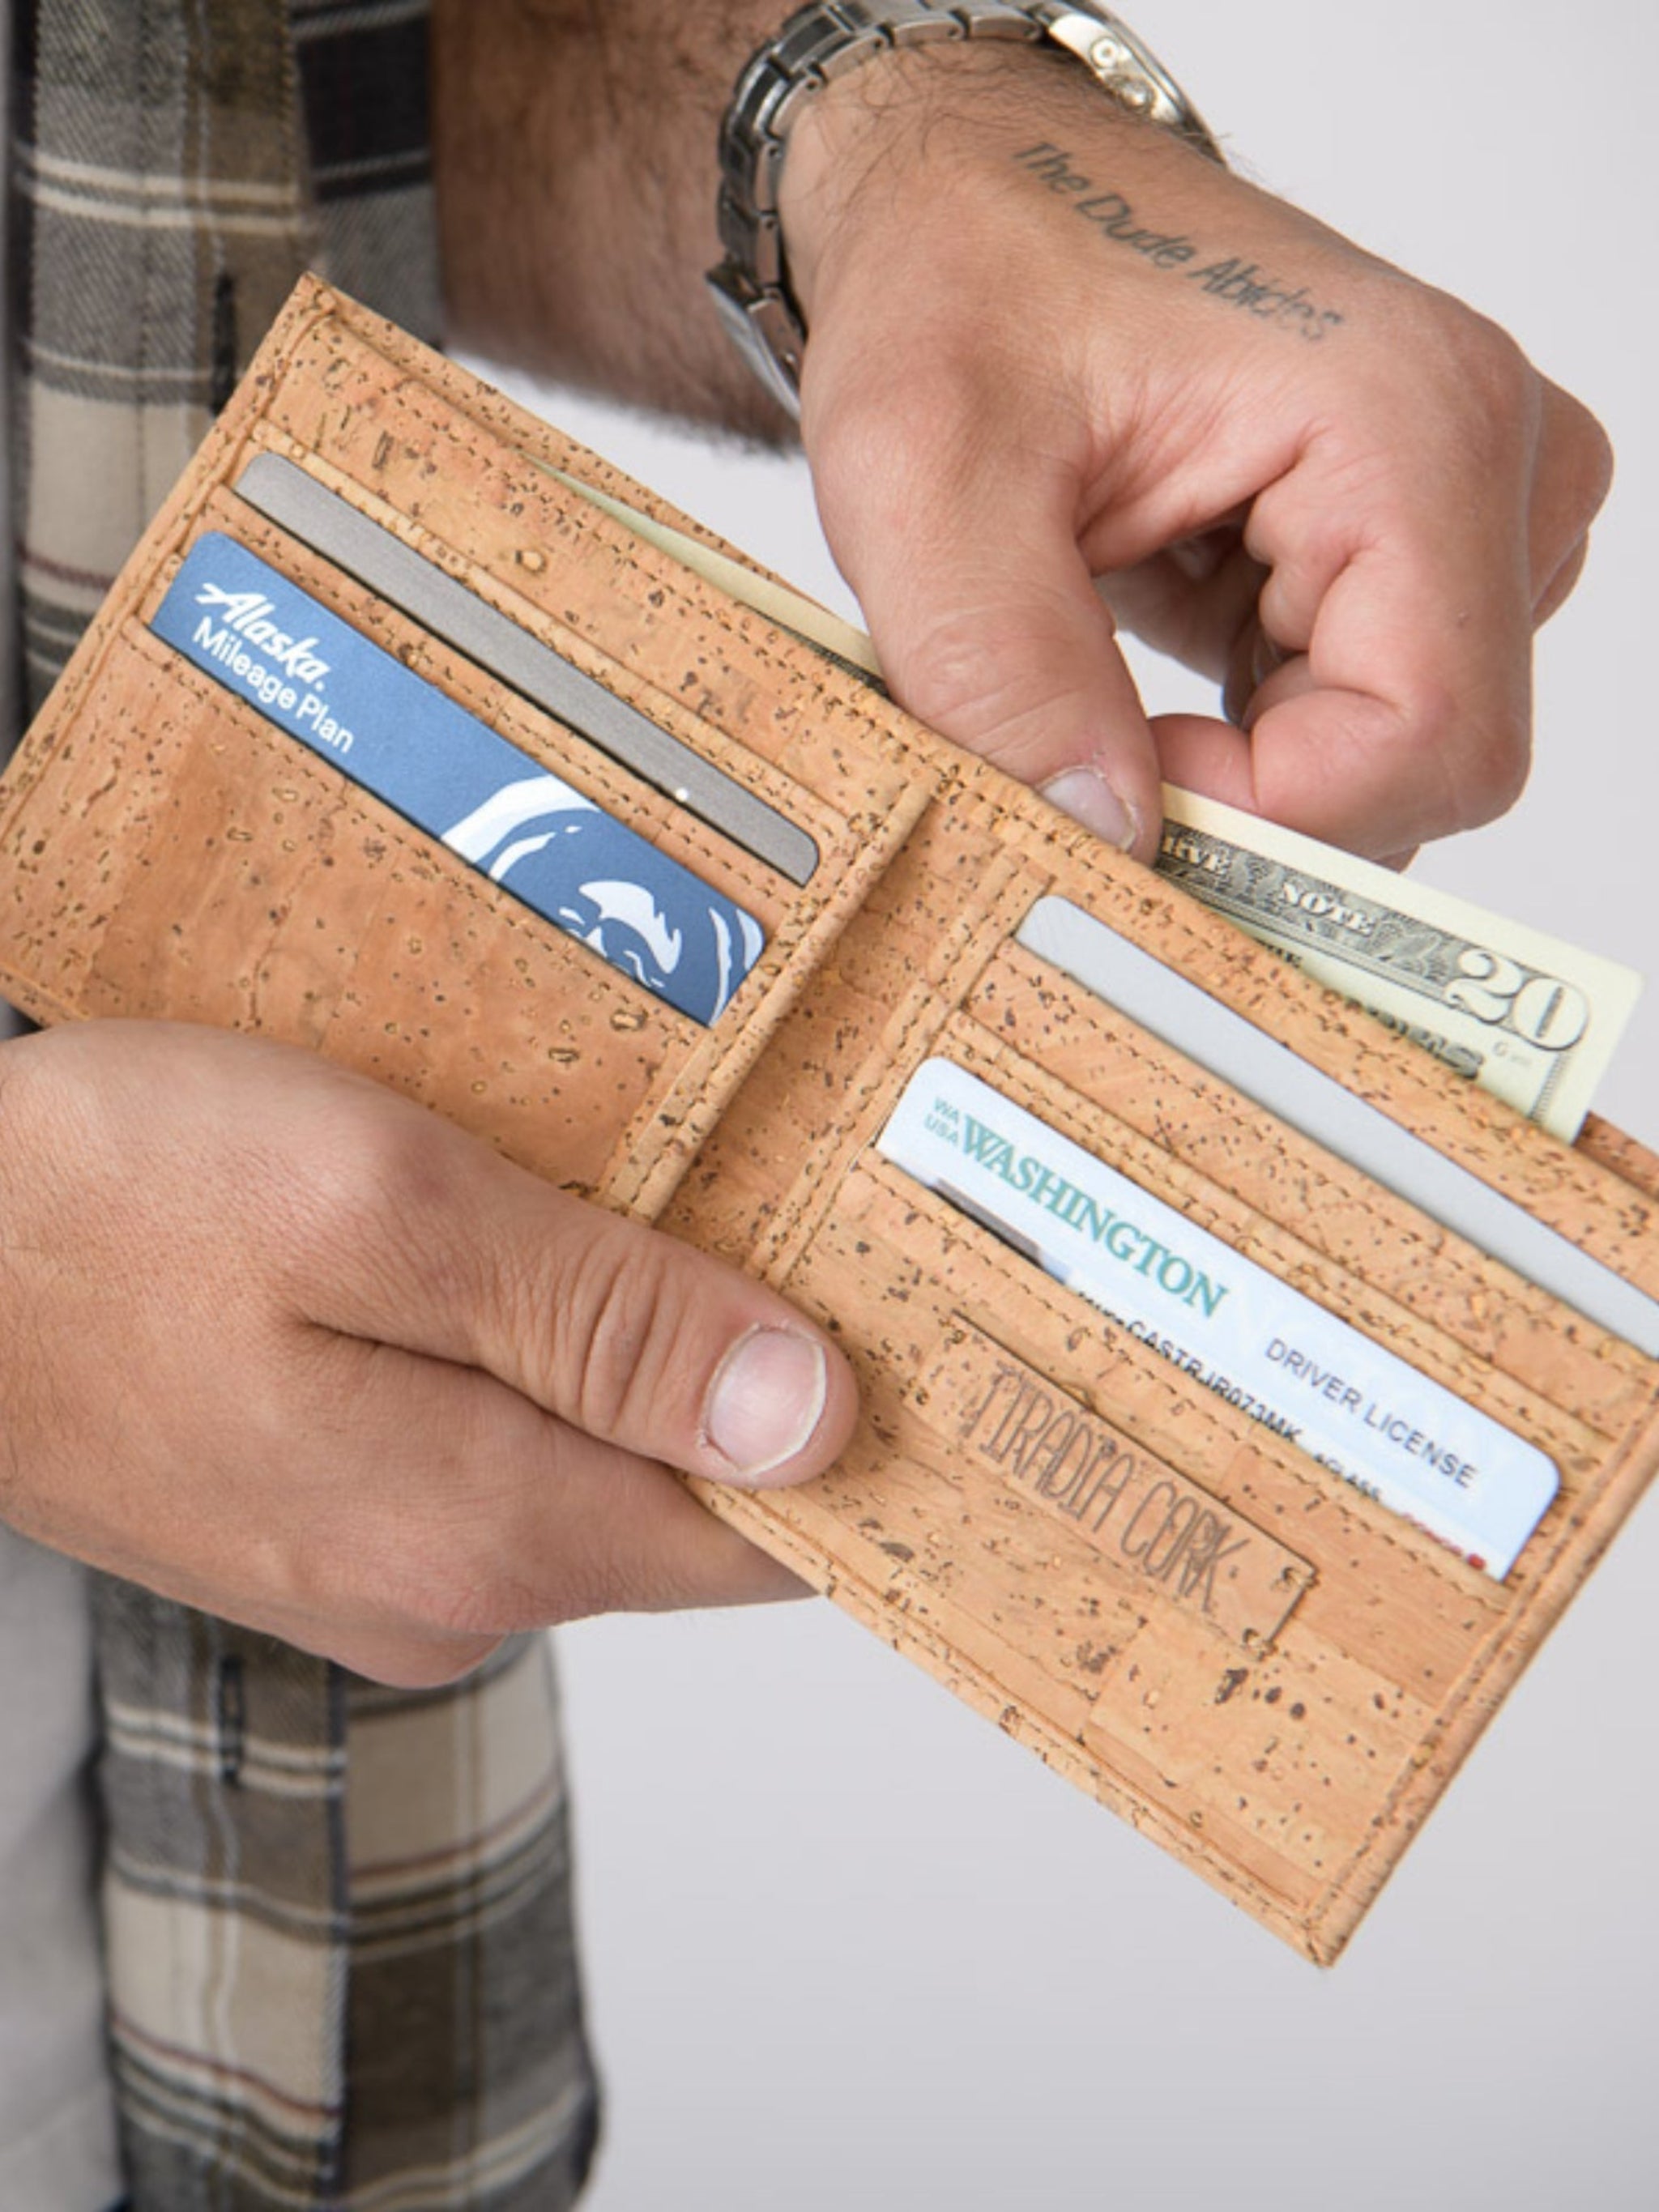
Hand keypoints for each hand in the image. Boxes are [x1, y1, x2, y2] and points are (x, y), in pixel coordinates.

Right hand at [0, 1022, 855, 1684]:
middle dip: (776, 1368)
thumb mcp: (381, 1206)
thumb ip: (605, 1317)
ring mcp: (380, 1562)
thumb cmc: (102, 1205)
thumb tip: (812, 1417)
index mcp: (490, 1526)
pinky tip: (541, 1238)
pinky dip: (550, 1354)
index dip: (880, 1443)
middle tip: (839, 1202)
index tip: (955, 1327)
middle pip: (692, 1497)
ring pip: (594, 1463)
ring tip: (699, 1191)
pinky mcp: (326, 1511)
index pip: (775, 1542)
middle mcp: (452, 1586)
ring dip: (654, 1348)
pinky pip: (497, 1444)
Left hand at [779, 44, 1611, 861]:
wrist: (980, 201)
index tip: (1120, 768)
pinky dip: (1252, 735)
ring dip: (1243, 763)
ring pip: (1396, 760)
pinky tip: (1159, 652)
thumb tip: (1106, 839)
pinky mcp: (1423, 548)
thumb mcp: (920, 474)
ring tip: (1116, 653)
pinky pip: (1368, 722)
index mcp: (1409, 424)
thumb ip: (998, 667)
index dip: (1270, 813)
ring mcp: (1473, 508)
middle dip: (1252, 800)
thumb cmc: (963, 284)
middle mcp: (1489, 461)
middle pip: (1426, 765)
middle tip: (1094, 729)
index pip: (1426, 739)